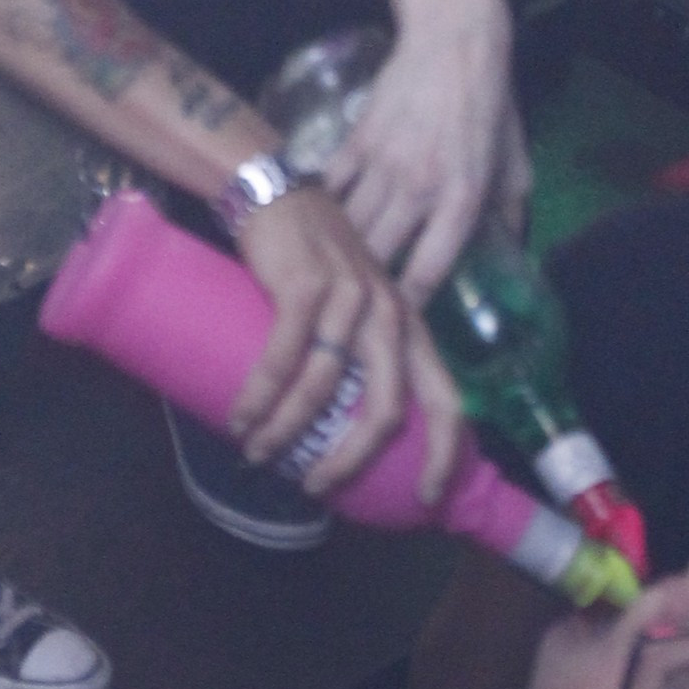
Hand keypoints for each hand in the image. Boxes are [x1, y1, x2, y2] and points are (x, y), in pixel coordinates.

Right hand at [226, 183, 466, 501]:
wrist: (276, 191)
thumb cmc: (314, 255)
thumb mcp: (357, 301)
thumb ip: (362, 348)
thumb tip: (343, 420)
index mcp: (409, 325)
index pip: (447, 398)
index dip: (444, 453)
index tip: (424, 497)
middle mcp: (390, 314)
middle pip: (386, 409)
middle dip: (351, 459)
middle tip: (316, 486)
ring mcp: (349, 298)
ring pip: (324, 389)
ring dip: (286, 431)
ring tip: (257, 450)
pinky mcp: (304, 286)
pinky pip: (283, 358)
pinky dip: (259, 397)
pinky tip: (241, 418)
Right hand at [322, 19, 524, 302]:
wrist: (455, 43)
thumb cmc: (491, 103)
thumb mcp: (515, 161)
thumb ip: (511, 207)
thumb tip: (513, 245)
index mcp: (462, 198)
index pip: (428, 270)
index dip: (408, 307)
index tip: (396, 328)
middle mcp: (419, 188)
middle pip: (377, 256)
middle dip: (363, 288)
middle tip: (354, 310)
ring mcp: (383, 164)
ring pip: (347, 226)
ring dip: (338, 253)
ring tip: (328, 278)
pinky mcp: (358, 140)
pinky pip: (330, 186)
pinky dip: (321, 208)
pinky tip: (313, 226)